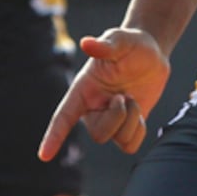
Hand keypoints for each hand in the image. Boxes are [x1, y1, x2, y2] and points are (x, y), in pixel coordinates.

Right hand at [38, 29, 170, 158]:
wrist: (152, 52)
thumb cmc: (131, 44)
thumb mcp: (120, 40)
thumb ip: (105, 44)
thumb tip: (86, 43)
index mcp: (83, 90)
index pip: (64, 117)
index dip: (54, 136)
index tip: (44, 155)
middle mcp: (93, 108)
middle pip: (99, 134)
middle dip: (117, 116)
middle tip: (125, 95)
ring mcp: (110, 119)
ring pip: (118, 140)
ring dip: (132, 119)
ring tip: (133, 97)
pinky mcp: (126, 127)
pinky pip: (131, 145)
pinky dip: (139, 131)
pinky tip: (139, 112)